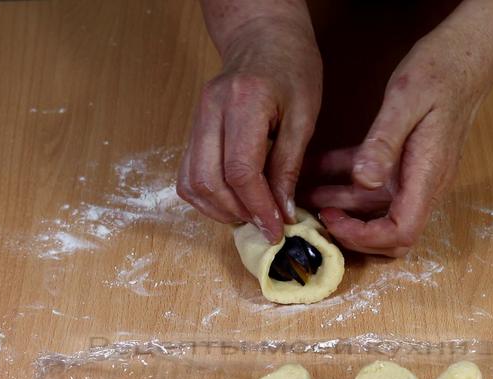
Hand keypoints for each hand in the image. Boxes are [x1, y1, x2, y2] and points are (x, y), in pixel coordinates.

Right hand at [177, 17, 321, 242]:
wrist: (262, 36)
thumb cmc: (292, 67)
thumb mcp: (305, 114)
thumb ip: (290, 164)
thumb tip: (282, 211)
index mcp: (243, 102)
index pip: (240, 170)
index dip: (258, 206)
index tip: (276, 228)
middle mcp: (210, 110)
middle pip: (207, 180)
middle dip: (237, 212)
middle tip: (264, 225)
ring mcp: (196, 119)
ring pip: (191, 181)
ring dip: (218, 209)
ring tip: (249, 216)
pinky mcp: (192, 128)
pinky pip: (188, 173)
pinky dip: (206, 196)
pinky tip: (232, 202)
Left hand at [306, 30, 490, 255]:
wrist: (465, 55)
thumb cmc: (439, 73)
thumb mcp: (405, 101)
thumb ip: (383, 143)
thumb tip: (363, 181)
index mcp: (427, 176)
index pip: (401, 233)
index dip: (365, 238)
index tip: (332, 220)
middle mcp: (423, 183)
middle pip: (390, 233)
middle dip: (350, 231)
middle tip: (315, 214)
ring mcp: (415, 174)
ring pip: (373, 206)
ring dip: (338, 204)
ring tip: (302, 192)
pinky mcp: (405, 161)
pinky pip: (372, 180)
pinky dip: (344, 178)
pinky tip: (316, 167)